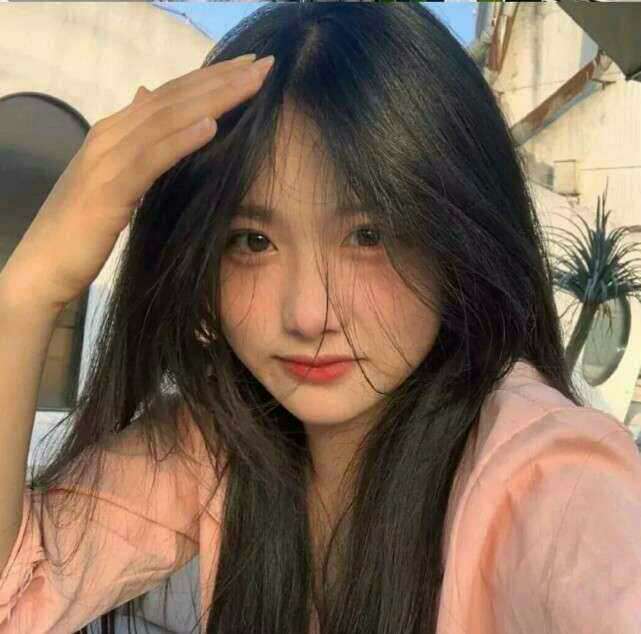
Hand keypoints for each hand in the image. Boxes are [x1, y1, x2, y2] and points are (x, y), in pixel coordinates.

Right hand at [0, 53, 274, 311]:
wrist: (45, 264)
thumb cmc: (84, 227)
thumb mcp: (116, 180)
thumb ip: (136, 144)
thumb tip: (149, 99)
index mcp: (116, 132)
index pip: (170, 95)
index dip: (211, 78)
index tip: (251, 67)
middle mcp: (111, 135)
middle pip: (174, 98)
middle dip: (222, 79)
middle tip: (264, 64)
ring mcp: (107, 159)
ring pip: (166, 119)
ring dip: (212, 99)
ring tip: (251, 83)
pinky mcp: (109, 190)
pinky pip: (151, 159)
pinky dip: (181, 140)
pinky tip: (211, 126)